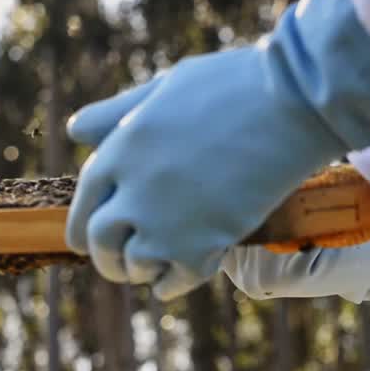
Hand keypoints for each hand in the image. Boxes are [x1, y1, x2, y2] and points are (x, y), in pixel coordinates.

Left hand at [65, 0, 369, 299]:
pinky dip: (170, 285)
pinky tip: (177, 277)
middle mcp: (132, 190)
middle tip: (122, 264)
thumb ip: (120, 113)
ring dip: (139, 271)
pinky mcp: (200, 246)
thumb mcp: (166, 87)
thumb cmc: (234, 85)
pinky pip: (170, 282)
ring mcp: (164, 222)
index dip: (86, 224)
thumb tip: (76, 130)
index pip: (84, 202)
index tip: (95, 237)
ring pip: (130, 266)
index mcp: (120, 149)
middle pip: (99, 242)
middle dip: (107, 257)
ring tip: (153, 268)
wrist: (293, 105)